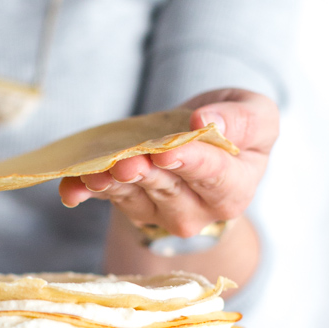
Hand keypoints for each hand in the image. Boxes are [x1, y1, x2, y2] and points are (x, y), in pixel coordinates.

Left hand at [58, 89, 277, 238]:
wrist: (204, 143)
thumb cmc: (235, 128)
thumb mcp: (257, 115)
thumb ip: (243, 119)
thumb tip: (207, 122)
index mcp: (235, 188)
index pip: (213, 176)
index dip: (190, 163)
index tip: (168, 152)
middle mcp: (199, 210)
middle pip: (168, 190)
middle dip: (144, 176)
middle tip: (126, 164)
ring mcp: (162, 212)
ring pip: (134, 196)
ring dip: (112, 184)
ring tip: (96, 172)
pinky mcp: (133, 206)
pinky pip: (108, 199)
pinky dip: (87, 191)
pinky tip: (71, 188)